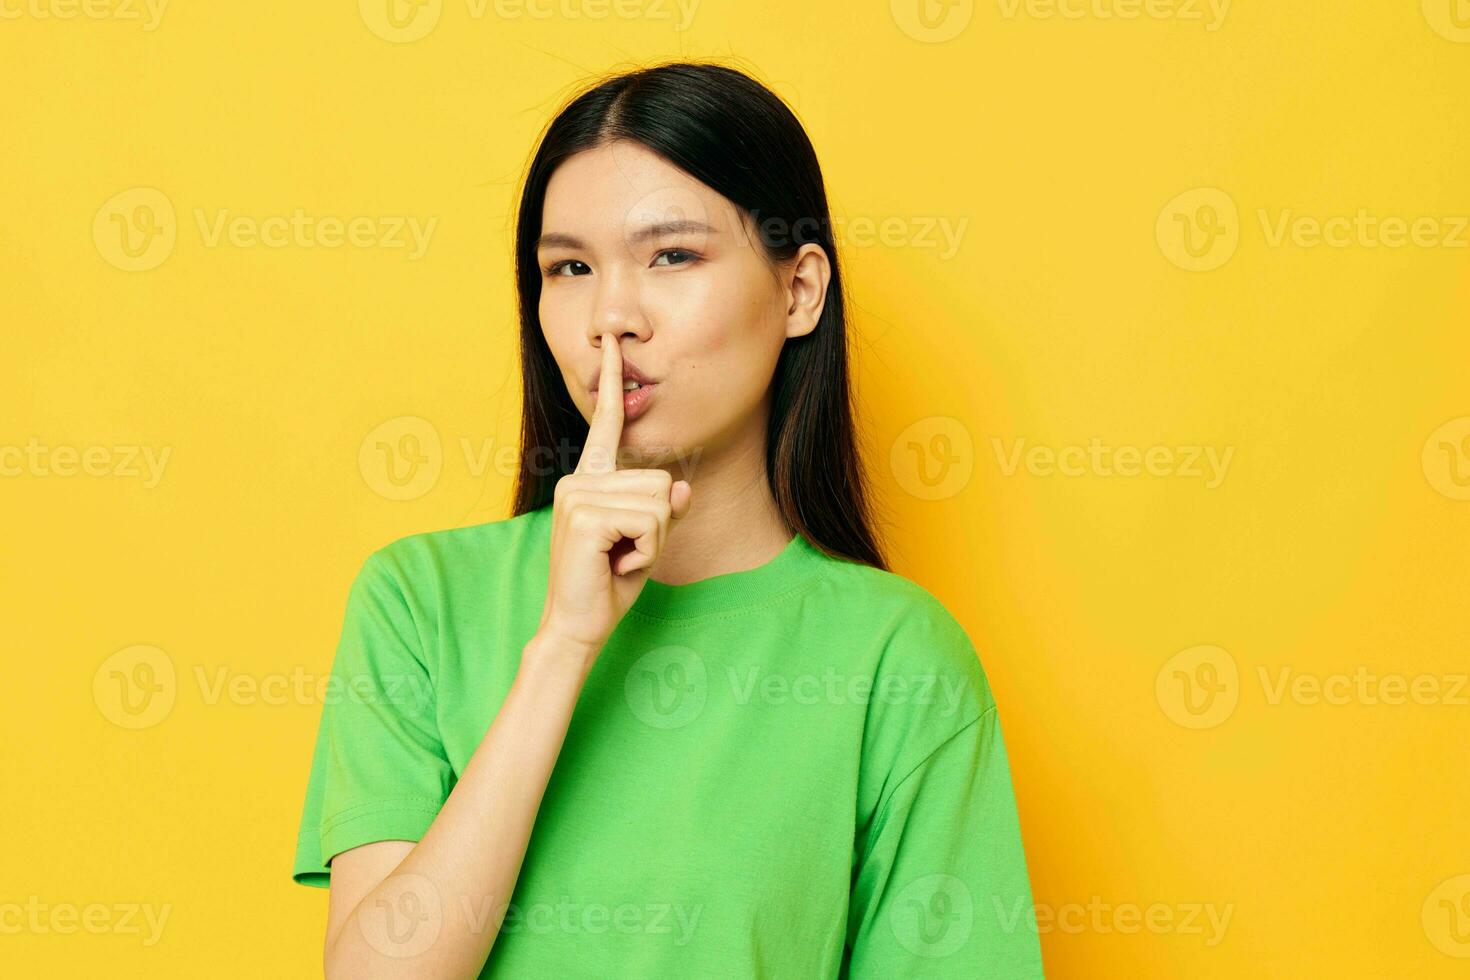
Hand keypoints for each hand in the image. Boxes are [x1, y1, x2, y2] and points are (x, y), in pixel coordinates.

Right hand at [535, 331, 693, 660]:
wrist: (578, 624)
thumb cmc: (609, 583)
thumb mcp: (647, 542)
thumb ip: (664, 512)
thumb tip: (681, 491)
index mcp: (590, 480)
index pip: (607, 424)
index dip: (612, 384)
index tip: (613, 342)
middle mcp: (579, 480)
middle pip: (661, 481)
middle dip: (659, 525)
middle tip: (624, 553)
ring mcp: (577, 494)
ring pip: (659, 502)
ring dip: (652, 540)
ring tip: (618, 558)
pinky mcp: (584, 515)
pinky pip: (649, 521)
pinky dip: (644, 550)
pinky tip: (615, 563)